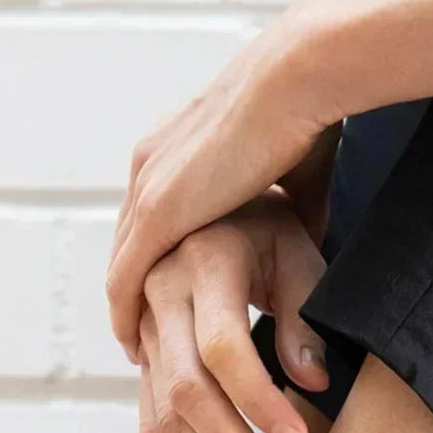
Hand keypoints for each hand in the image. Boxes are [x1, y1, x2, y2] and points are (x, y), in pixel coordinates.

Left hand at [108, 8, 327, 357]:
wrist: (297, 81)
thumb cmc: (306, 117)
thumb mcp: (295, 177)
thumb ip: (292, 211)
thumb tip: (311, 238)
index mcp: (176, 148)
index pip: (152, 218)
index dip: (158, 261)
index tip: (167, 294)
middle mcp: (149, 166)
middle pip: (128, 245)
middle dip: (135, 292)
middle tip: (144, 334)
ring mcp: (148, 188)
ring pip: (122, 267)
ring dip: (127, 311)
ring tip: (138, 350)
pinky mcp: (157, 212)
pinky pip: (125, 279)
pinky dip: (125, 315)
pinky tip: (133, 346)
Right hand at [137, 190, 326, 432]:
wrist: (214, 212)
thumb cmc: (270, 235)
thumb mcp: (300, 259)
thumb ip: (305, 319)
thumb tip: (311, 384)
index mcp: (204, 262)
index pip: (222, 348)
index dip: (259, 402)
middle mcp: (159, 297)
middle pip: (186, 394)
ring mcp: (142, 333)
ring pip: (165, 419)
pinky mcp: (141, 362)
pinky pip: (152, 426)